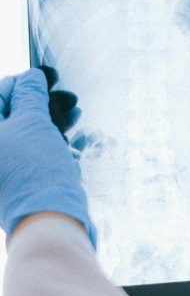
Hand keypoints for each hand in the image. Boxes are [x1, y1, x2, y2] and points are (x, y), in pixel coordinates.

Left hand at [0, 69, 94, 245]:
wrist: (49, 219)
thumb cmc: (34, 170)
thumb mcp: (32, 122)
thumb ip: (30, 96)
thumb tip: (30, 77)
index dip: (21, 83)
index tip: (44, 76)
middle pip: (11, 115)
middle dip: (39, 103)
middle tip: (64, 95)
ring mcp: (5, 168)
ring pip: (26, 134)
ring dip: (50, 121)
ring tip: (75, 112)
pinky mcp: (21, 181)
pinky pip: (36, 153)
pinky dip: (53, 143)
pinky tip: (76, 138)